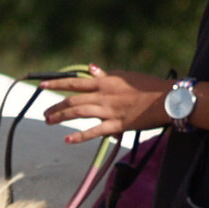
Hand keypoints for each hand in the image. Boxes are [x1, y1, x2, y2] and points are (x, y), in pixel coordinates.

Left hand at [39, 67, 168, 142]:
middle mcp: (104, 95)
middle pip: (73, 99)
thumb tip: (91, 69)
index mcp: (105, 82)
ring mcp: (109, 110)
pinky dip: (80, 135)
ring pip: (79, 112)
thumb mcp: (124, 76)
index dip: (57, 83)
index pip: (75, 82)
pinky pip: (95, 131)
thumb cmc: (147, 86)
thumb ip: (105, 75)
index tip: (42, 85)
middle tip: (44, 113)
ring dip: (61, 117)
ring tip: (49, 122)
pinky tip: (67, 139)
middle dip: (56, 106)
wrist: (166, 99)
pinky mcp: (118, 124)